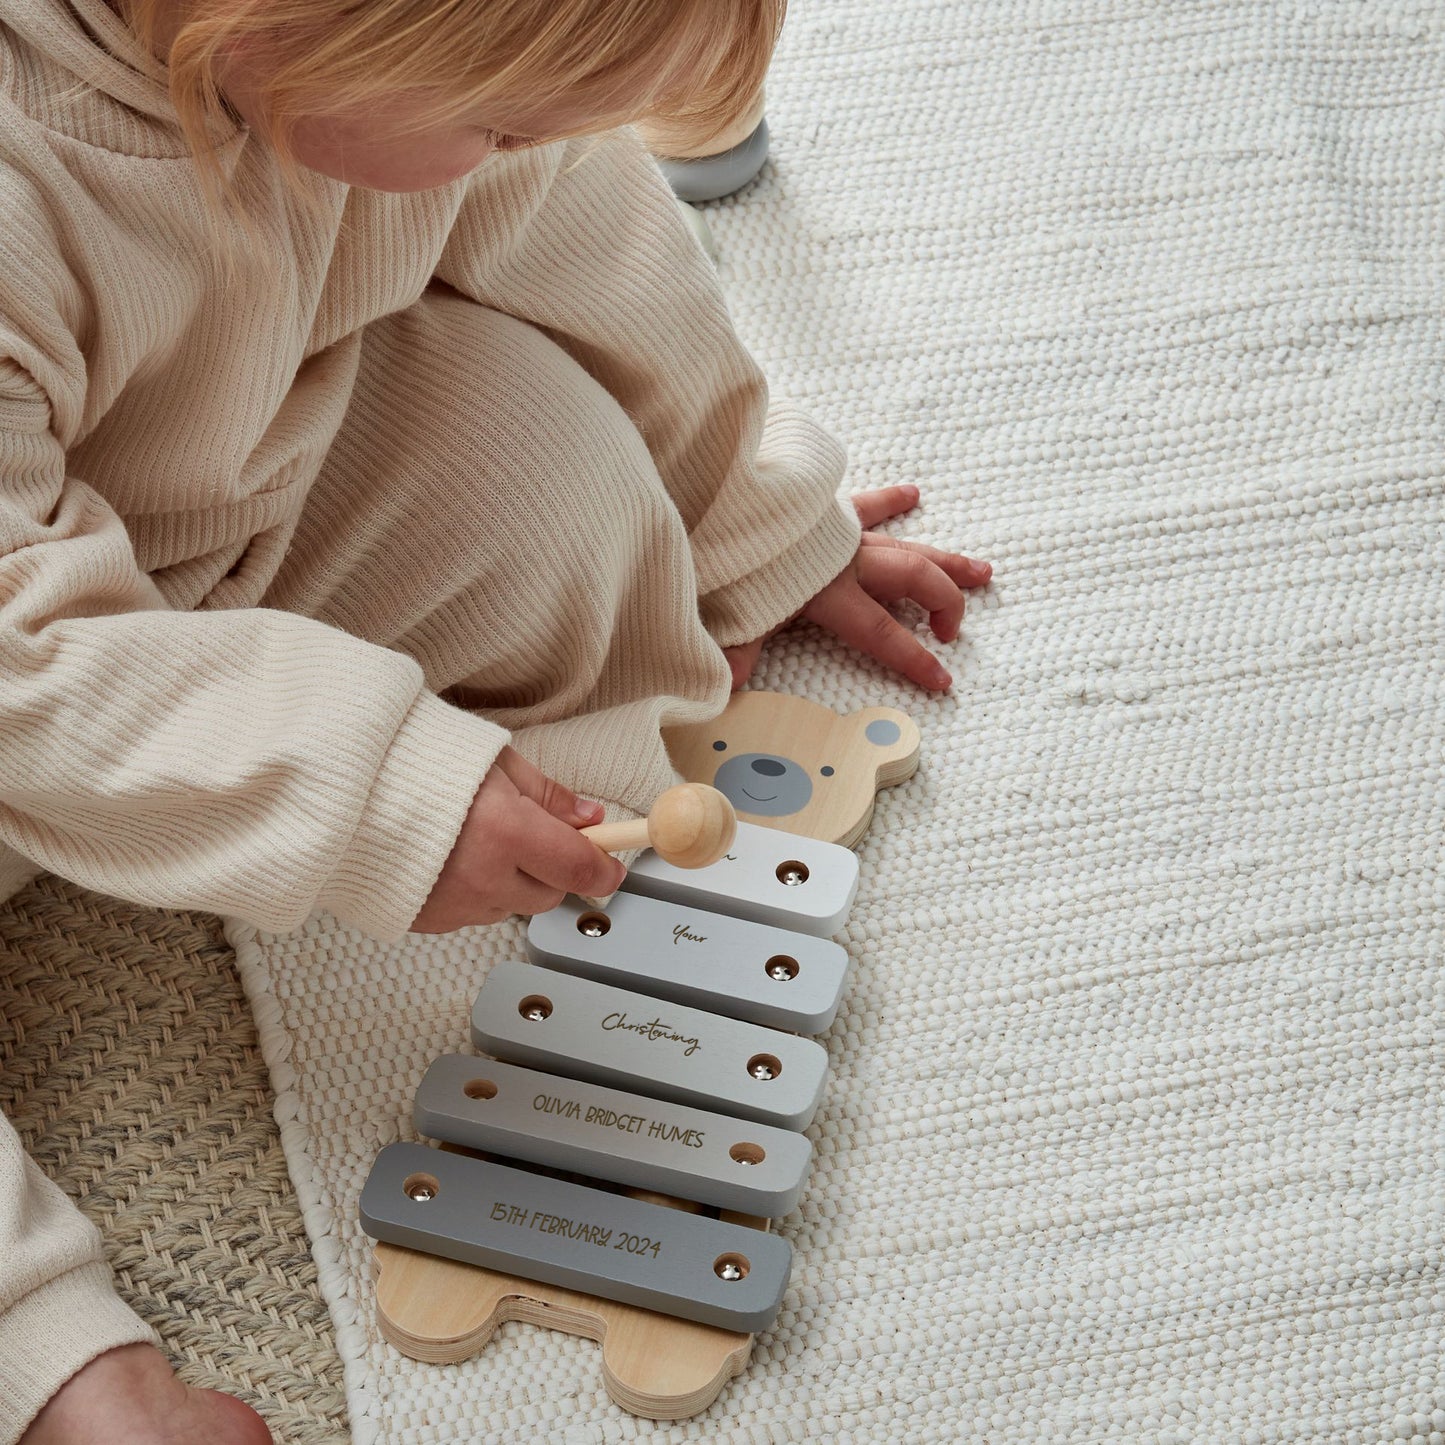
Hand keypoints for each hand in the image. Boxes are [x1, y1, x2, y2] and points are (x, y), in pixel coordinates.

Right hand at [409, 746, 626, 932]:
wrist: (342, 786)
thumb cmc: (416, 762)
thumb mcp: (495, 762)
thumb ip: (548, 795)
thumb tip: (590, 818)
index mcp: (505, 831)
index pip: (578, 867)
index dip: (604, 868)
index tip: (613, 864)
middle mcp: (483, 877)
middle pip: (547, 894)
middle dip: (550, 869)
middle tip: (530, 836)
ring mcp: (453, 906)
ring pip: (509, 907)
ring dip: (509, 882)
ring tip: (474, 841)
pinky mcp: (427, 922)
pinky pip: (472, 916)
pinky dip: (473, 893)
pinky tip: (450, 861)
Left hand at [722, 484, 990, 691]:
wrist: (716, 493)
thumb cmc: (725, 558)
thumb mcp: (731, 610)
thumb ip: (736, 648)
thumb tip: (727, 686)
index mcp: (828, 591)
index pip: (882, 632)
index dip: (915, 659)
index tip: (944, 680)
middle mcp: (845, 560)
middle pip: (913, 578)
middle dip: (945, 603)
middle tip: (954, 631)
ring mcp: (841, 532)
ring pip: (906, 545)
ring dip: (945, 559)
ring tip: (980, 571)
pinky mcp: (826, 509)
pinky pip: (866, 503)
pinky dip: (889, 499)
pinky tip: (912, 493)